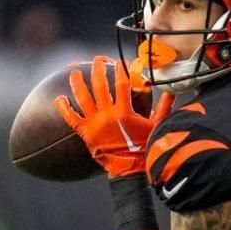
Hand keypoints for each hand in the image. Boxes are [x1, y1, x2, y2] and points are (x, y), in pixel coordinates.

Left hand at [55, 56, 173, 178]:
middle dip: (98, 70)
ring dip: (77, 83)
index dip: (120, 71)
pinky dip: (64, 108)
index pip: (122, 85)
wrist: (128, 169)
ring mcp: (94, 123)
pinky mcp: (85, 133)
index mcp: (124, 112)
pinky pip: (71, 118)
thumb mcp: (155, 127)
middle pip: (100, 86)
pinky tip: (59, 98)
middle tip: (97, 60)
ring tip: (75, 72)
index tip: (118, 62)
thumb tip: (171, 93)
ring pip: (82, 98)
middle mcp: (107, 114)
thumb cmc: (143, 149)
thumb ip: (163, 109)